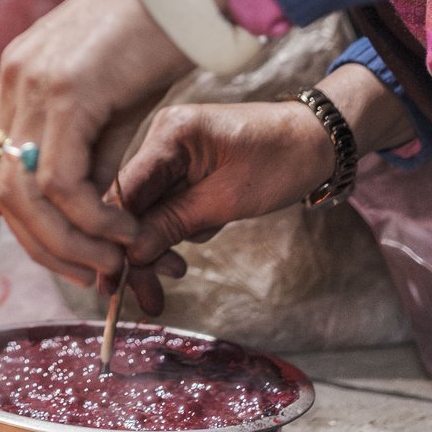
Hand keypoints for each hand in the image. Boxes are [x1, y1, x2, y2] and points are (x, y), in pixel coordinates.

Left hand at [0, 0, 193, 287]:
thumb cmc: (157, 38)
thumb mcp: (114, 104)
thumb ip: (92, 154)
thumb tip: (87, 215)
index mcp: (18, 80)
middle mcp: (14, 81)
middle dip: (37, 245)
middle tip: (85, 276)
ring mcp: (34, 83)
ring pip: (26, 193)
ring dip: (67, 242)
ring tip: (109, 261)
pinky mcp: (66, 90)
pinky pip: (62, 181)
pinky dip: (91, 219)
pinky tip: (122, 230)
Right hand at [109, 100, 335, 310]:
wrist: (318, 140)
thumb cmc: (280, 162)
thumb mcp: (227, 200)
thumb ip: (174, 223)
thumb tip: (131, 255)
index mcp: (169, 134)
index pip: (125, 191)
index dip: (115, 237)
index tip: (113, 282)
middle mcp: (162, 138)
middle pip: (133, 204)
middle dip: (140, 251)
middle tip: (151, 298)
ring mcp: (173, 151)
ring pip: (149, 208)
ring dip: (161, 242)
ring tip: (179, 272)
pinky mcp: (186, 164)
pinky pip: (169, 202)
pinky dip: (180, 225)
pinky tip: (206, 231)